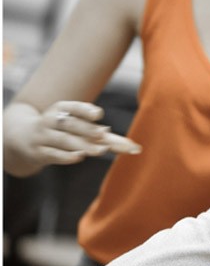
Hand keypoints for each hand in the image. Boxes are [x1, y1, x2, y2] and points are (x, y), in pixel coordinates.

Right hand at [22, 101, 140, 166]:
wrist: (21, 137)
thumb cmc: (59, 130)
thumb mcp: (75, 125)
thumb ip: (102, 134)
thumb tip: (132, 145)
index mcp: (61, 109)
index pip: (73, 107)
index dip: (85, 110)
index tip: (99, 114)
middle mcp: (51, 121)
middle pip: (72, 125)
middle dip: (89, 130)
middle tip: (106, 135)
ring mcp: (44, 137)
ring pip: (64, 140)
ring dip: (82, 145)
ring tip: (101, 150)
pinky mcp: (40, 153)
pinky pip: (53, 154)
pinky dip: (66, 156)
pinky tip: (79, 157)